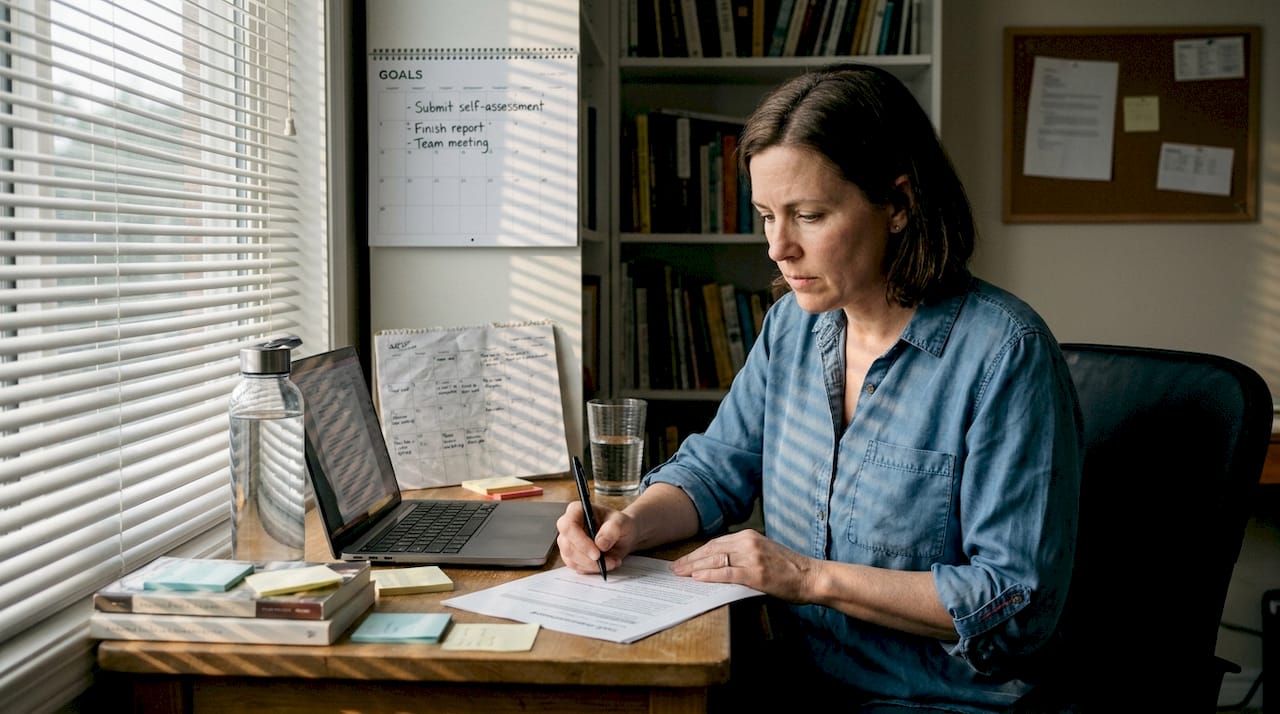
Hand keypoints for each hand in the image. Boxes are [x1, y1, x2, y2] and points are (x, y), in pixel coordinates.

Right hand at [556, 500, 636, 575]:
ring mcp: (568, 542)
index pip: (568, 526)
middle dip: (588, 559)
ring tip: (612, 561)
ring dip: (593, 566)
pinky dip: (593, 569)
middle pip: (567, 546)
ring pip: (571, 560)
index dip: (580, 541)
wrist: (623, 535)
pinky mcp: (572, 556)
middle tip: (608, 562)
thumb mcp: (622, 522)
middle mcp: (568, 526)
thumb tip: (600, 544)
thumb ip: (612, 530)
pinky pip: (577, 567)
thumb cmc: (620, 524)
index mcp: (576, 511)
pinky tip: (607, 564)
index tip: (597, 554)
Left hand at [670, 529, 816, 601]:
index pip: (716, 543)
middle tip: (675, 568)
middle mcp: (749, 543)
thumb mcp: (763, 553)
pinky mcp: (756, 573)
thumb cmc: (789, 568)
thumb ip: (742, 554)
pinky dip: (710, 575)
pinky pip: (727, 573)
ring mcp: (752, 558)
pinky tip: (698, 578)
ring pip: (716, 560)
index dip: (697, 552)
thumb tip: (717, 565)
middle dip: (691, 559)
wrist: (812, 576)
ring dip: (695, 567)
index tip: (684, 559)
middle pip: (712, 550)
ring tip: (681, 574)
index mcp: (750, 536)